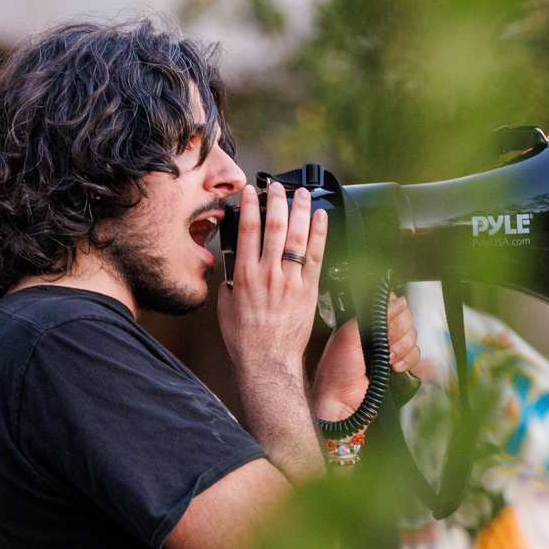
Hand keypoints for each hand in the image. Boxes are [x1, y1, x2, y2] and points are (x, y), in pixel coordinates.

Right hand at [219, 181, 325, 384]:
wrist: (267, 362)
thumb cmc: (245, 339)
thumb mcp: (227, 305)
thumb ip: (232, 282)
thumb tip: (235, 267)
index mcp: (244, 276)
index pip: (247, 231)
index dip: (250, 207)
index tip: (251, 191)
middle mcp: (267, 275)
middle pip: (274, 228)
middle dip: (276, 202)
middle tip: (277, 186)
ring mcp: (290, 282)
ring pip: (297, 239)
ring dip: (299, 212)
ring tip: (301, 194)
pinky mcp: (308, 292)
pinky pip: (316, 258)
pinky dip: (320, 235)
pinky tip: (322, 218)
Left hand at [313, 294, 422, 420]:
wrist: (341, 404)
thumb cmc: (336, 371)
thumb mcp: (347, 335)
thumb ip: (371, 315)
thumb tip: (399, 301)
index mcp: (363, 320)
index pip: (389, 303)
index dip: (392, 311)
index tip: (385, 323)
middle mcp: (377, 331)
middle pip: (405, 317)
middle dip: (398, 332)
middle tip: (384, 344)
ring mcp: (389, 348)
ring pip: (413, 335)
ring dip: (403, 348)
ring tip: (387, 360)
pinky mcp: (398, 364)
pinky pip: (416, 353)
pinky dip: (409, 359)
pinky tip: (394, 368)